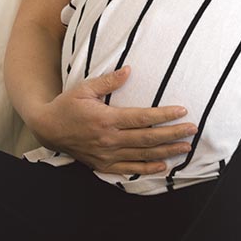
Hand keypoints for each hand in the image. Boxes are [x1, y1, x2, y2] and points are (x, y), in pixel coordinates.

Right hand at [27, 66, 198, 174]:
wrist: (46, 129)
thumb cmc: (66, 106)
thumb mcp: (84, 88)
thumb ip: (108, 81)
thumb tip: (129, 71)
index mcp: (106, 119)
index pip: (142, 118)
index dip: (164, 116)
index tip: (182, 112)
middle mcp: (109, 140)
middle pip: (148, 139)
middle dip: (173, 134)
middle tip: (193, 130)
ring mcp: (106, 155)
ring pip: (143, 155)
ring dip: (167, 152)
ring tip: (186, 148)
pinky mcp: (102, 165)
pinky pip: (128, 169)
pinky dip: (147, 169)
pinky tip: (163, 166)